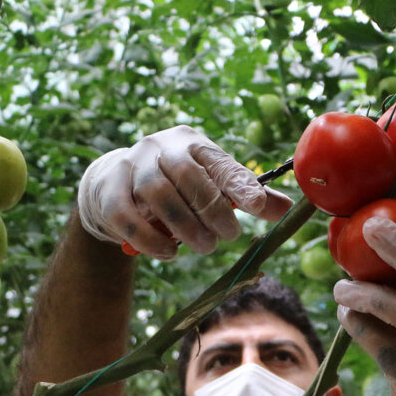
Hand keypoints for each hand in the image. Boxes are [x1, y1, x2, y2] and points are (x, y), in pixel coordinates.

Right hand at [76, 125, 292, 257]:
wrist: (116, 181)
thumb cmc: (176, 183)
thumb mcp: (210, 181)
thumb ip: (244, 195)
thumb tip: (286, 210)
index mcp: (192, 143)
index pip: (219, 162)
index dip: (241, 185)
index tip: (260, 207)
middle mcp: (161, 148)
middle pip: (189, 176)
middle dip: (213, 210)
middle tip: (228, 235)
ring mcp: (132, 167)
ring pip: (159, 195)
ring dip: (186, 226)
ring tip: (204, 246)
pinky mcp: (109, 192)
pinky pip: (128, 217)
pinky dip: (151, 239)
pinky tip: (170, 252)